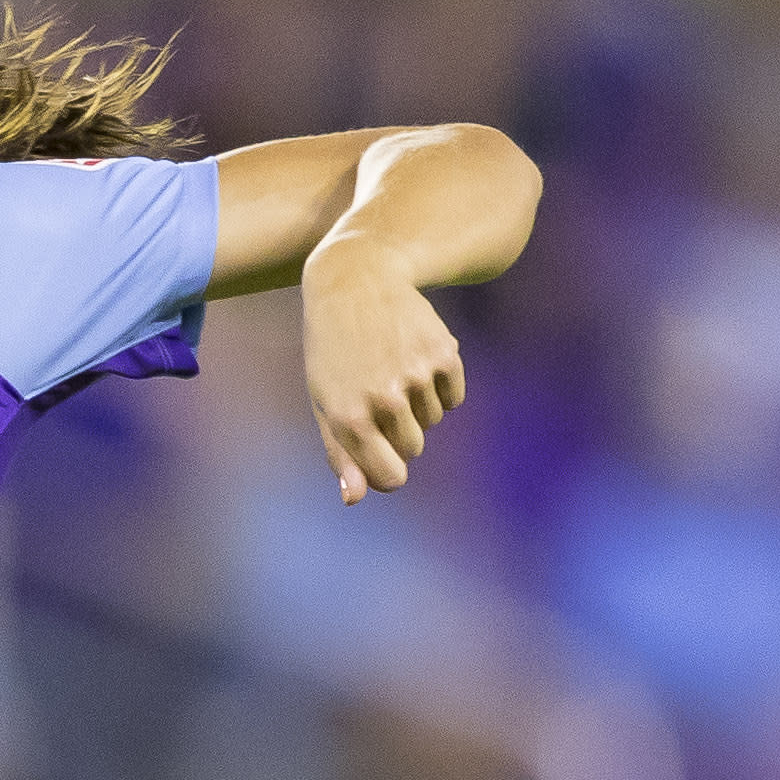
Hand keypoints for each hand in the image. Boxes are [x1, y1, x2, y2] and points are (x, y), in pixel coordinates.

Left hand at [298, 240, 469, 504]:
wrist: (356, 281)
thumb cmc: (333, 350)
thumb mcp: (325, 401)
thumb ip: (341, 453)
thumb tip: (355, 498)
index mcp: (349, 419)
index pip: (390, 477)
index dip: (388, 472)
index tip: (382, 457)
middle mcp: (385, 399)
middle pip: (414, 449)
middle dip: (399, 431)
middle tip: (377, 394)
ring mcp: (417, 375)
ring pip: (433, 420)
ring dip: (418, 404)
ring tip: (391, 368)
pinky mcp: (445, 353)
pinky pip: (454, 397)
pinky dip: (440, 385)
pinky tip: (415, 358)